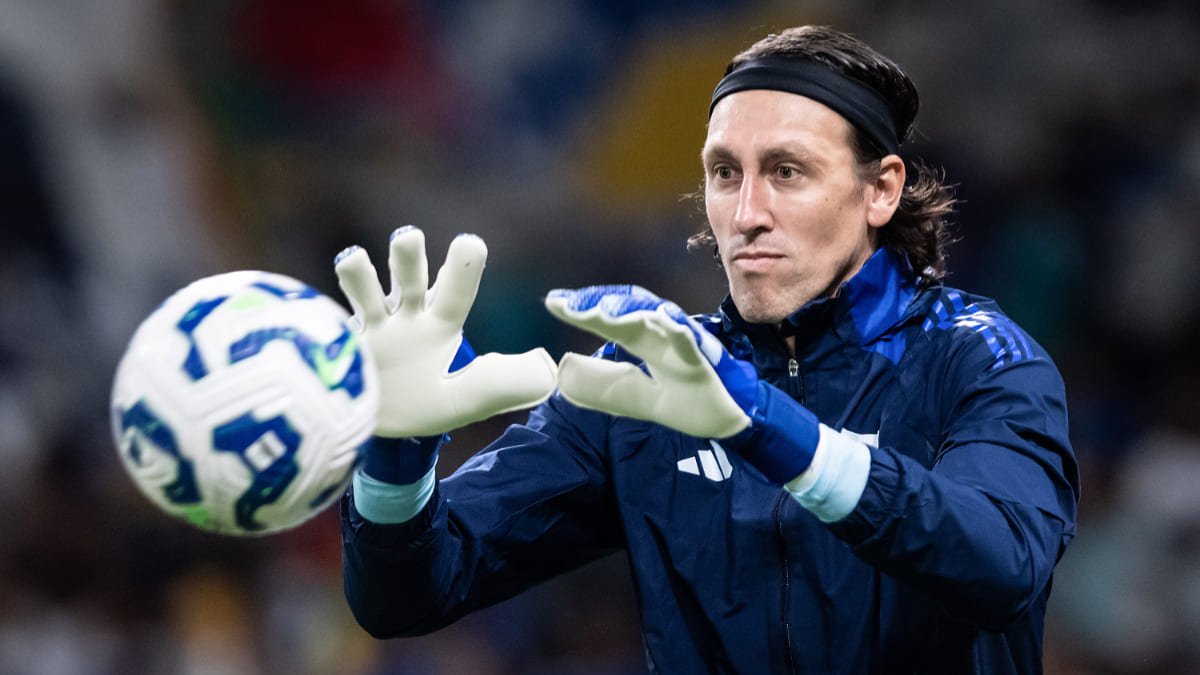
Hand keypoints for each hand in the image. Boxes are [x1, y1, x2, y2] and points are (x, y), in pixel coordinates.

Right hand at [336, 226, 556, 437]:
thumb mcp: (466, 398)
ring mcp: (364, 328)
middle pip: (407, 276)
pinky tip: (314, 316)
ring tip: (353, 260)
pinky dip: (315, 314)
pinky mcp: (332, 345)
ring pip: (361, 288)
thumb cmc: (423, 404)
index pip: (455, 290)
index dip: (462, 267)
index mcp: (438, 322)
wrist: (375, 430)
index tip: (470, 243)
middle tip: (409, 237)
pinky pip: (323, 322)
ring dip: (358, 273)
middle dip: (407, 255)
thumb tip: (548, 369)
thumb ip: (503, 383)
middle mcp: (402, 315)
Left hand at [545, 284, 821, 483]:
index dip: (582, 309)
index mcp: (645, 342)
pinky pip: (690, 342)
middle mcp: (662, 336)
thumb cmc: (687, 401)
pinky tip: (660, 319)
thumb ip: (605, 383)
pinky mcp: (703, 363)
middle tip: (568, 305)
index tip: (553, 303)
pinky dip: (676, 330)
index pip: (610, 319)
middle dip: (598, 303)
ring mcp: (683, 345)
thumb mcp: (635, 397)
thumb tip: (565, 369)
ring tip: (602, 310)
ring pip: (656, 318)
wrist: (729, 422)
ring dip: (629, 310)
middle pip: (628, 309)